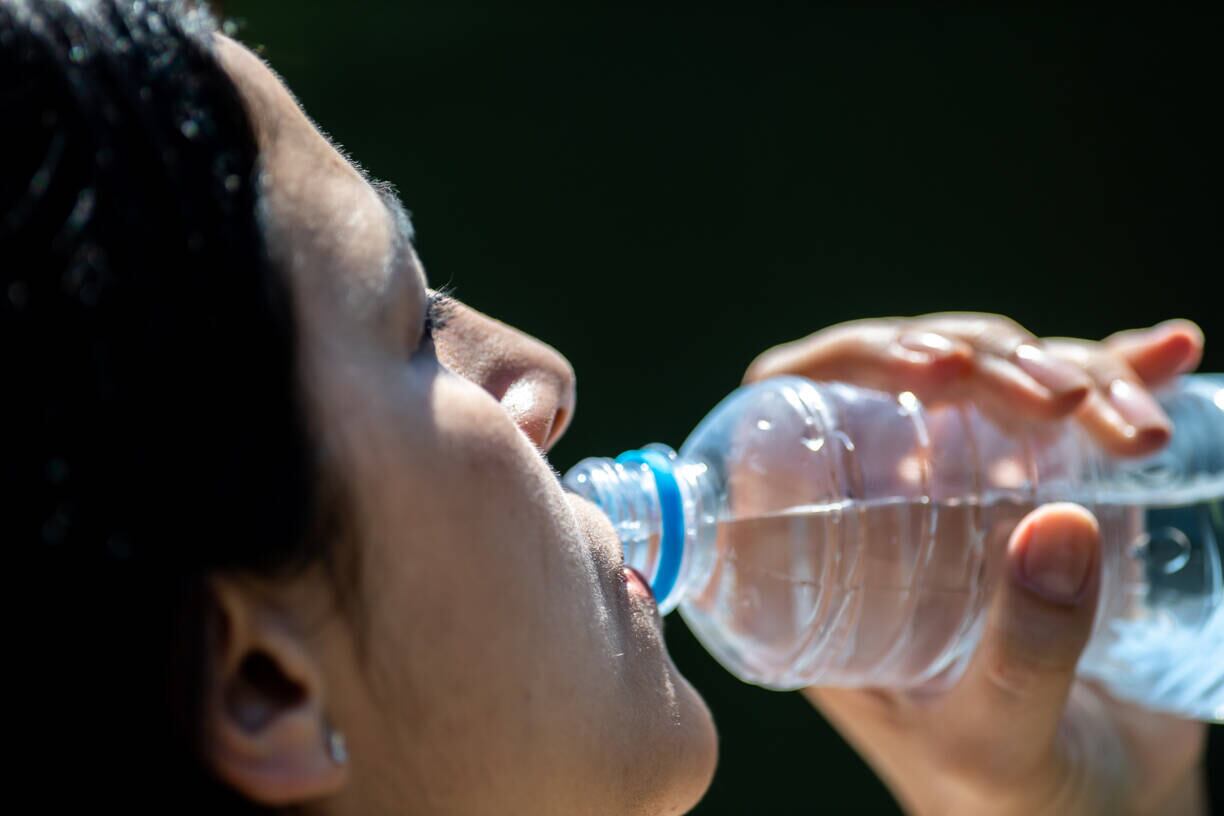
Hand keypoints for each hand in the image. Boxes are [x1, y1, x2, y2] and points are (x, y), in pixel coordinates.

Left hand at [745, 314, 1208, 815]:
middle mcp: (888, 509)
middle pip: (908, 380)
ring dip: (1070, 373)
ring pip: (995, 382)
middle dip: (986, 362)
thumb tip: (1058, 525)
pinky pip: (1076, 411)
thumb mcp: (995, 742)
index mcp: (827, 561)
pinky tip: (1168, 354)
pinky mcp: (1051, 491)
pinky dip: (1123, 372)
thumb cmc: (1003, 798)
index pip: (797, 424)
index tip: (933, 366)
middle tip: (1063, 402)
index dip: (848, 365)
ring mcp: (970, 492)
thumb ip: (1022, 657)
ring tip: (1139, 427)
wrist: (1097, 815)